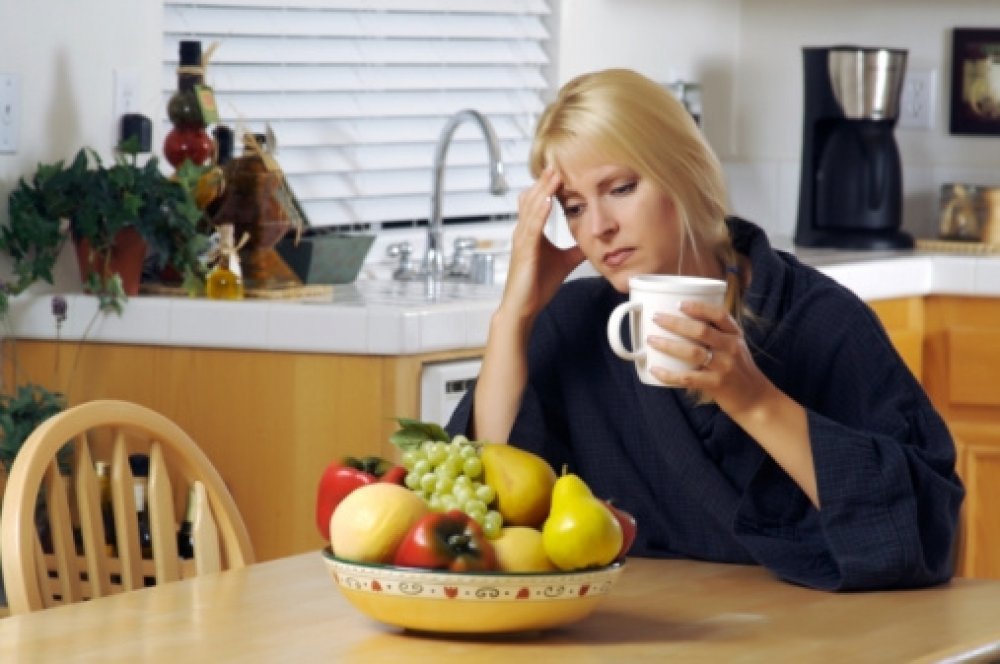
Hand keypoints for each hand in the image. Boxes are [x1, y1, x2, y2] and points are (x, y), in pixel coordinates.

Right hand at [501, 166, 584, 321]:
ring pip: (532, 208)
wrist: (523, 308)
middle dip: (545, 181)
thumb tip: (593, 240)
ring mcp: (522, 241)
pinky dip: (540, 212)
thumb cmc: (536, 286)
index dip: (548, 186)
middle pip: (533, 199)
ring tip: (554, 174)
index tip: (561, 170)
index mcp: (531, 233)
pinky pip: (532, 227)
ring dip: (544, 190)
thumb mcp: (564, 262)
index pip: (539, 202)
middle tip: (557, 162)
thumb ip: (576, 249)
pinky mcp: (524, 251)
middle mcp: (523, 232)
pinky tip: (548, 200)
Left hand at [647, 300, 771, 417]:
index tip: (679, 303)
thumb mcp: (734, 347)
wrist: (756, 399)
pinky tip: (655, 370)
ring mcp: (724, 366)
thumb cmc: (739, 371)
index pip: (719, 315)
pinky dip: (669, 374)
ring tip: (651, 340)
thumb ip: (716, 335)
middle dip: (675, 322)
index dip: (699, 307)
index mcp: (735, 335)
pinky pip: (688, 378)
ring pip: (692, 352)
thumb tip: (681, 323)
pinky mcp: (716, 384)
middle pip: (701, 330)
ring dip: (668, 345)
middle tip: (656, 317)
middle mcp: (731, 348)